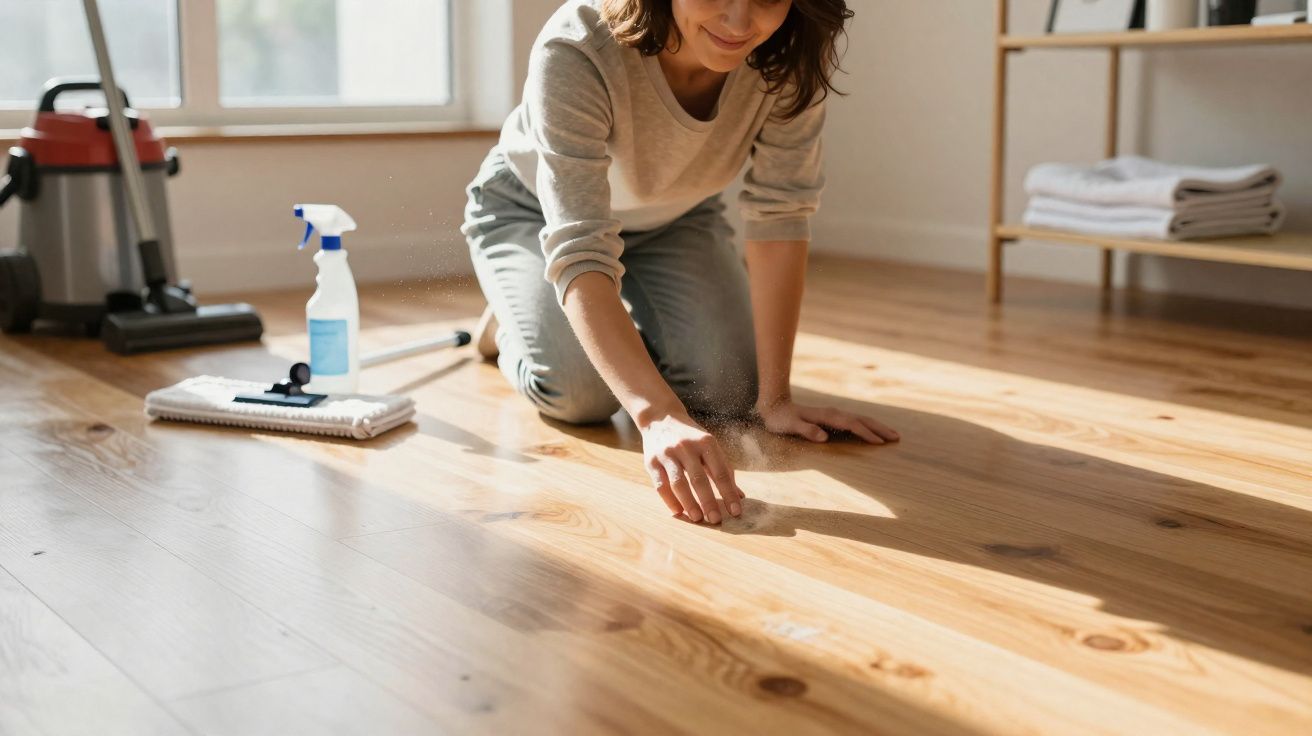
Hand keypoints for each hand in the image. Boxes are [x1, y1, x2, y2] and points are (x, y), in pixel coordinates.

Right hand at [639, 409, 743, 523]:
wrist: (660, 417)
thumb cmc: (691, 437)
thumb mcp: (709, 446)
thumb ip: (723, 470)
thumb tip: (739, 496)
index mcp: (706, 442)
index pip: (720, 472)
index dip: (728, 493)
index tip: (736, 511)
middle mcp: (686, 447)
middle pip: (699, 479)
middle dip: (709, 502)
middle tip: (716, 520)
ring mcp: (667, 454)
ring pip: (679, 483)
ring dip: (689, 503)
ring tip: (698, 518)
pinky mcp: (651, 462)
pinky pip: (661, 485)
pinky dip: (670, 501)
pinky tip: (678, 512)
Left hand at [755, 398, 900, 444]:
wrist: (774, 405)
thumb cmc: (780, 419)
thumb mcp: (789, 426)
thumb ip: (806, 430)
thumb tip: (824, 437)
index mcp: (827, 416)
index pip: (851, 425)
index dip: (865, 433)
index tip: (879, 442)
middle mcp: (834, 413)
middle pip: (861, 419)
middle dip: (879, 428)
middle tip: (896, 437)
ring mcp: (834, 415)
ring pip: (860, 419)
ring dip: (877, 426)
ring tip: (892, 434)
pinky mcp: (833, 418)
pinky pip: (855, 422)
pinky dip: (867, 426)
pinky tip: (874, 432)